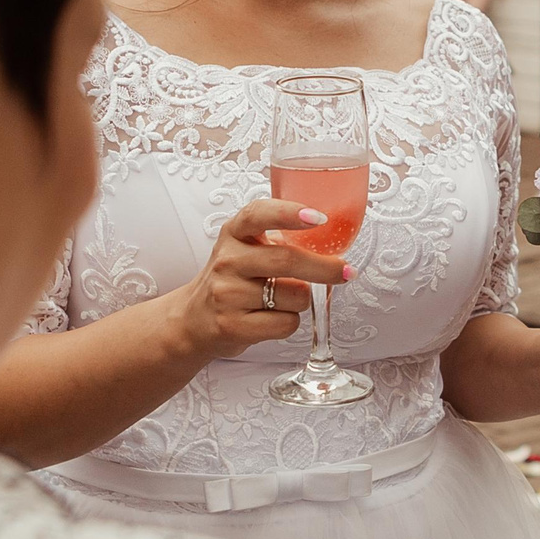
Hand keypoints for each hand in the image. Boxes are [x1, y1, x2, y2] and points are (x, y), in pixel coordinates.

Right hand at [163, 198, 351, 361]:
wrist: (193, 319)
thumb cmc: (233, 280)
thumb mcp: (247, 249)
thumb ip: (281, 241)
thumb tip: (334, 250)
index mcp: (234, 233)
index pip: (258, 214)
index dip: (289, 213)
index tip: (318, 217)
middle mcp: (228, 260)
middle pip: (287, 260)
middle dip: (326, 268)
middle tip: (346, 271)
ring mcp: (227, 293)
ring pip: (294, 296)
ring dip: (304, 300)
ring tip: (285, 299)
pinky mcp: (232, 325)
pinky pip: (286, 323)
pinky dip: (290, 322)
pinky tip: (273, 318)